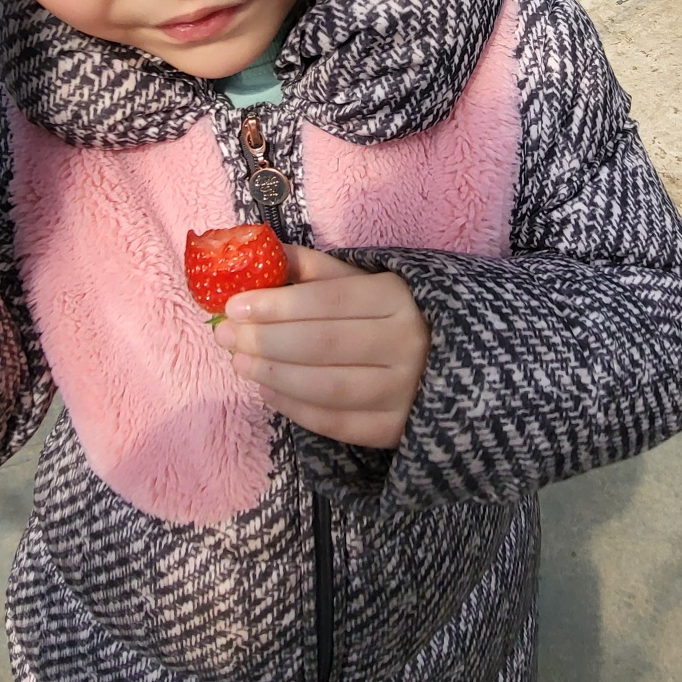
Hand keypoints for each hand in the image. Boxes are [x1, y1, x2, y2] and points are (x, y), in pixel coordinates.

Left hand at [214, 246, 429, 448]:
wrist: (456, 362)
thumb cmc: (394, 313)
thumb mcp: (363, 281)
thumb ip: (314, 269)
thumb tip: (260, 252)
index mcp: (397, 297)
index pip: (328, 301)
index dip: (277, 304)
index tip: (234, 305)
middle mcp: (406, 344)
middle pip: (323, 345)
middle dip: (266, 341)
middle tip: (225, 337)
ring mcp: (404, 391)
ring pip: (327, 387)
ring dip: (274, 375)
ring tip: (238, 363)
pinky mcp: (397, 429)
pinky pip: (338, 423)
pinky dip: (296, 409)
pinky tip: (267, 392)